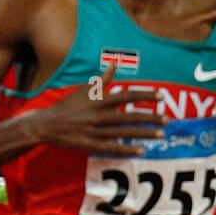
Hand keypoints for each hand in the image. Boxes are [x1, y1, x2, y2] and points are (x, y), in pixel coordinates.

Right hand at [36, 64, 164, 155]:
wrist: (48, 124)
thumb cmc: (68, 106)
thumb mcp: (84, 89)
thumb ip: (102, 79)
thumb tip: (114, 64)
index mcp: (100, 99)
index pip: (128, 95)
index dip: (145, 95)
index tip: (161, 96)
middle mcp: (100, 115)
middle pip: (130, 116)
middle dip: (151, 117)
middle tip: (167, 120)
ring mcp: (96, 131)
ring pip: (125, 132)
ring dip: (144, 133)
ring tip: (161, 134)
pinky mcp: (92, 145)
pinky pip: (113, 148)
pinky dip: (127, 149)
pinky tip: (141, 151)